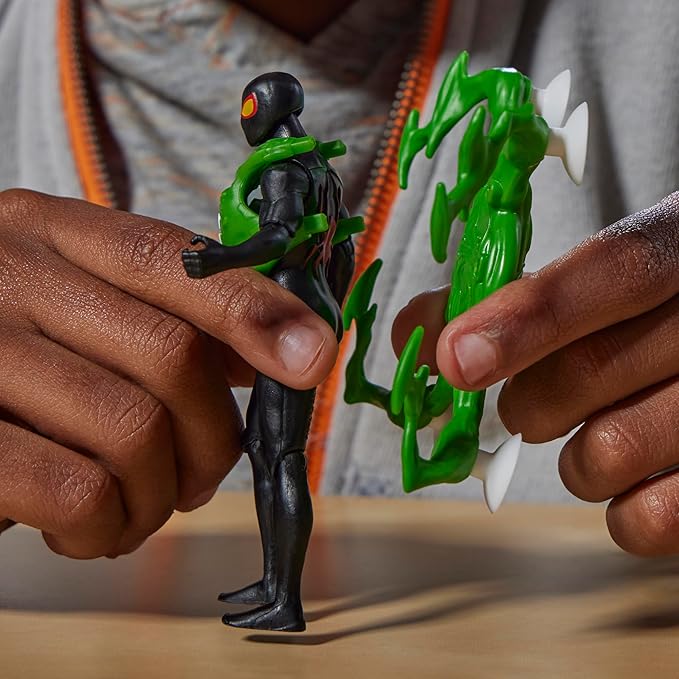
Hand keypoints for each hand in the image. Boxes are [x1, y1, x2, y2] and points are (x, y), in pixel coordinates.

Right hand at [0, 190, 337, 558]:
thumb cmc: (11, 351)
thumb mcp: (79, 307)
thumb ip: (170, 318)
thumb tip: (280, 349)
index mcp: (54, 234)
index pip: (178, 261)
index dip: (258, 312)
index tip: (314, 357)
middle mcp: (13, 274)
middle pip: (173, 356)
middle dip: (214, 439)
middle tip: (200, 478)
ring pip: (133, 431)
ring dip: (161, 493)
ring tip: (143, 508)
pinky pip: (75, 490)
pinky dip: (107, 524)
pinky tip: (91, 526)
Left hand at [182, 235, 226, 277]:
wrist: (228, 258)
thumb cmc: (217, 248)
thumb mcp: (208, 240)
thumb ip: (197, 238)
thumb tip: (190, 243)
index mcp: (199, 254)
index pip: (184, 255)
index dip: (184, 251)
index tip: (187, 249)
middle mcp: (200, 263)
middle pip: (185, 262)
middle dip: (185, 257)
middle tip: (188, 254)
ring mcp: (201, 270)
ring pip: (186, 269)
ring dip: (186, 264)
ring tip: (190, 260)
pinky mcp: (203, 275)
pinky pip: (190, 275)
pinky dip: (189, 271)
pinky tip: (192, 267)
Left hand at [393, 192, 678, 555]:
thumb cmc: (638, 321)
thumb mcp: (586, 284)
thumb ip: (492, 296)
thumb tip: (410, 334)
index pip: (614, 270)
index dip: (529, 316)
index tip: (456, 359)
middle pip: (591, 369)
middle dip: (527, 401)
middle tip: (527, 406)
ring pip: (613, 451)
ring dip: (573, 460)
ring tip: (594, 437)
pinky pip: (648, 518)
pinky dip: (617, 510)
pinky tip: (632, 480)